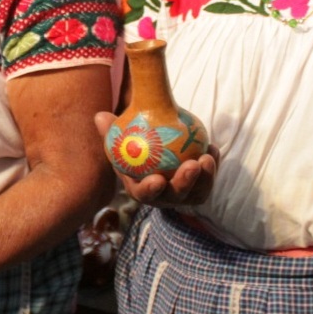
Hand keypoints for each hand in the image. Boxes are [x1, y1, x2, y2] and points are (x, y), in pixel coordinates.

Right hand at [95, 111, 218, 206]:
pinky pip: (208, 180)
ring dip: (205, 178)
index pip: (143, 194)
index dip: (150, 190)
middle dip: (185, 184)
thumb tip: (100, 116)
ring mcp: (183, 194)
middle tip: (192, 165)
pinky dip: (212, 167)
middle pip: (175, 196)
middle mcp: (162, 197)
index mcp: (140, 189)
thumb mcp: (121, 137)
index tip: (158, 180)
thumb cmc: (134, 145)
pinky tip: (212, 149)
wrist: (155, 150)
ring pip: (197, 192)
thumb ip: (111, 129)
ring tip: (207, 157)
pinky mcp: (199, 187)